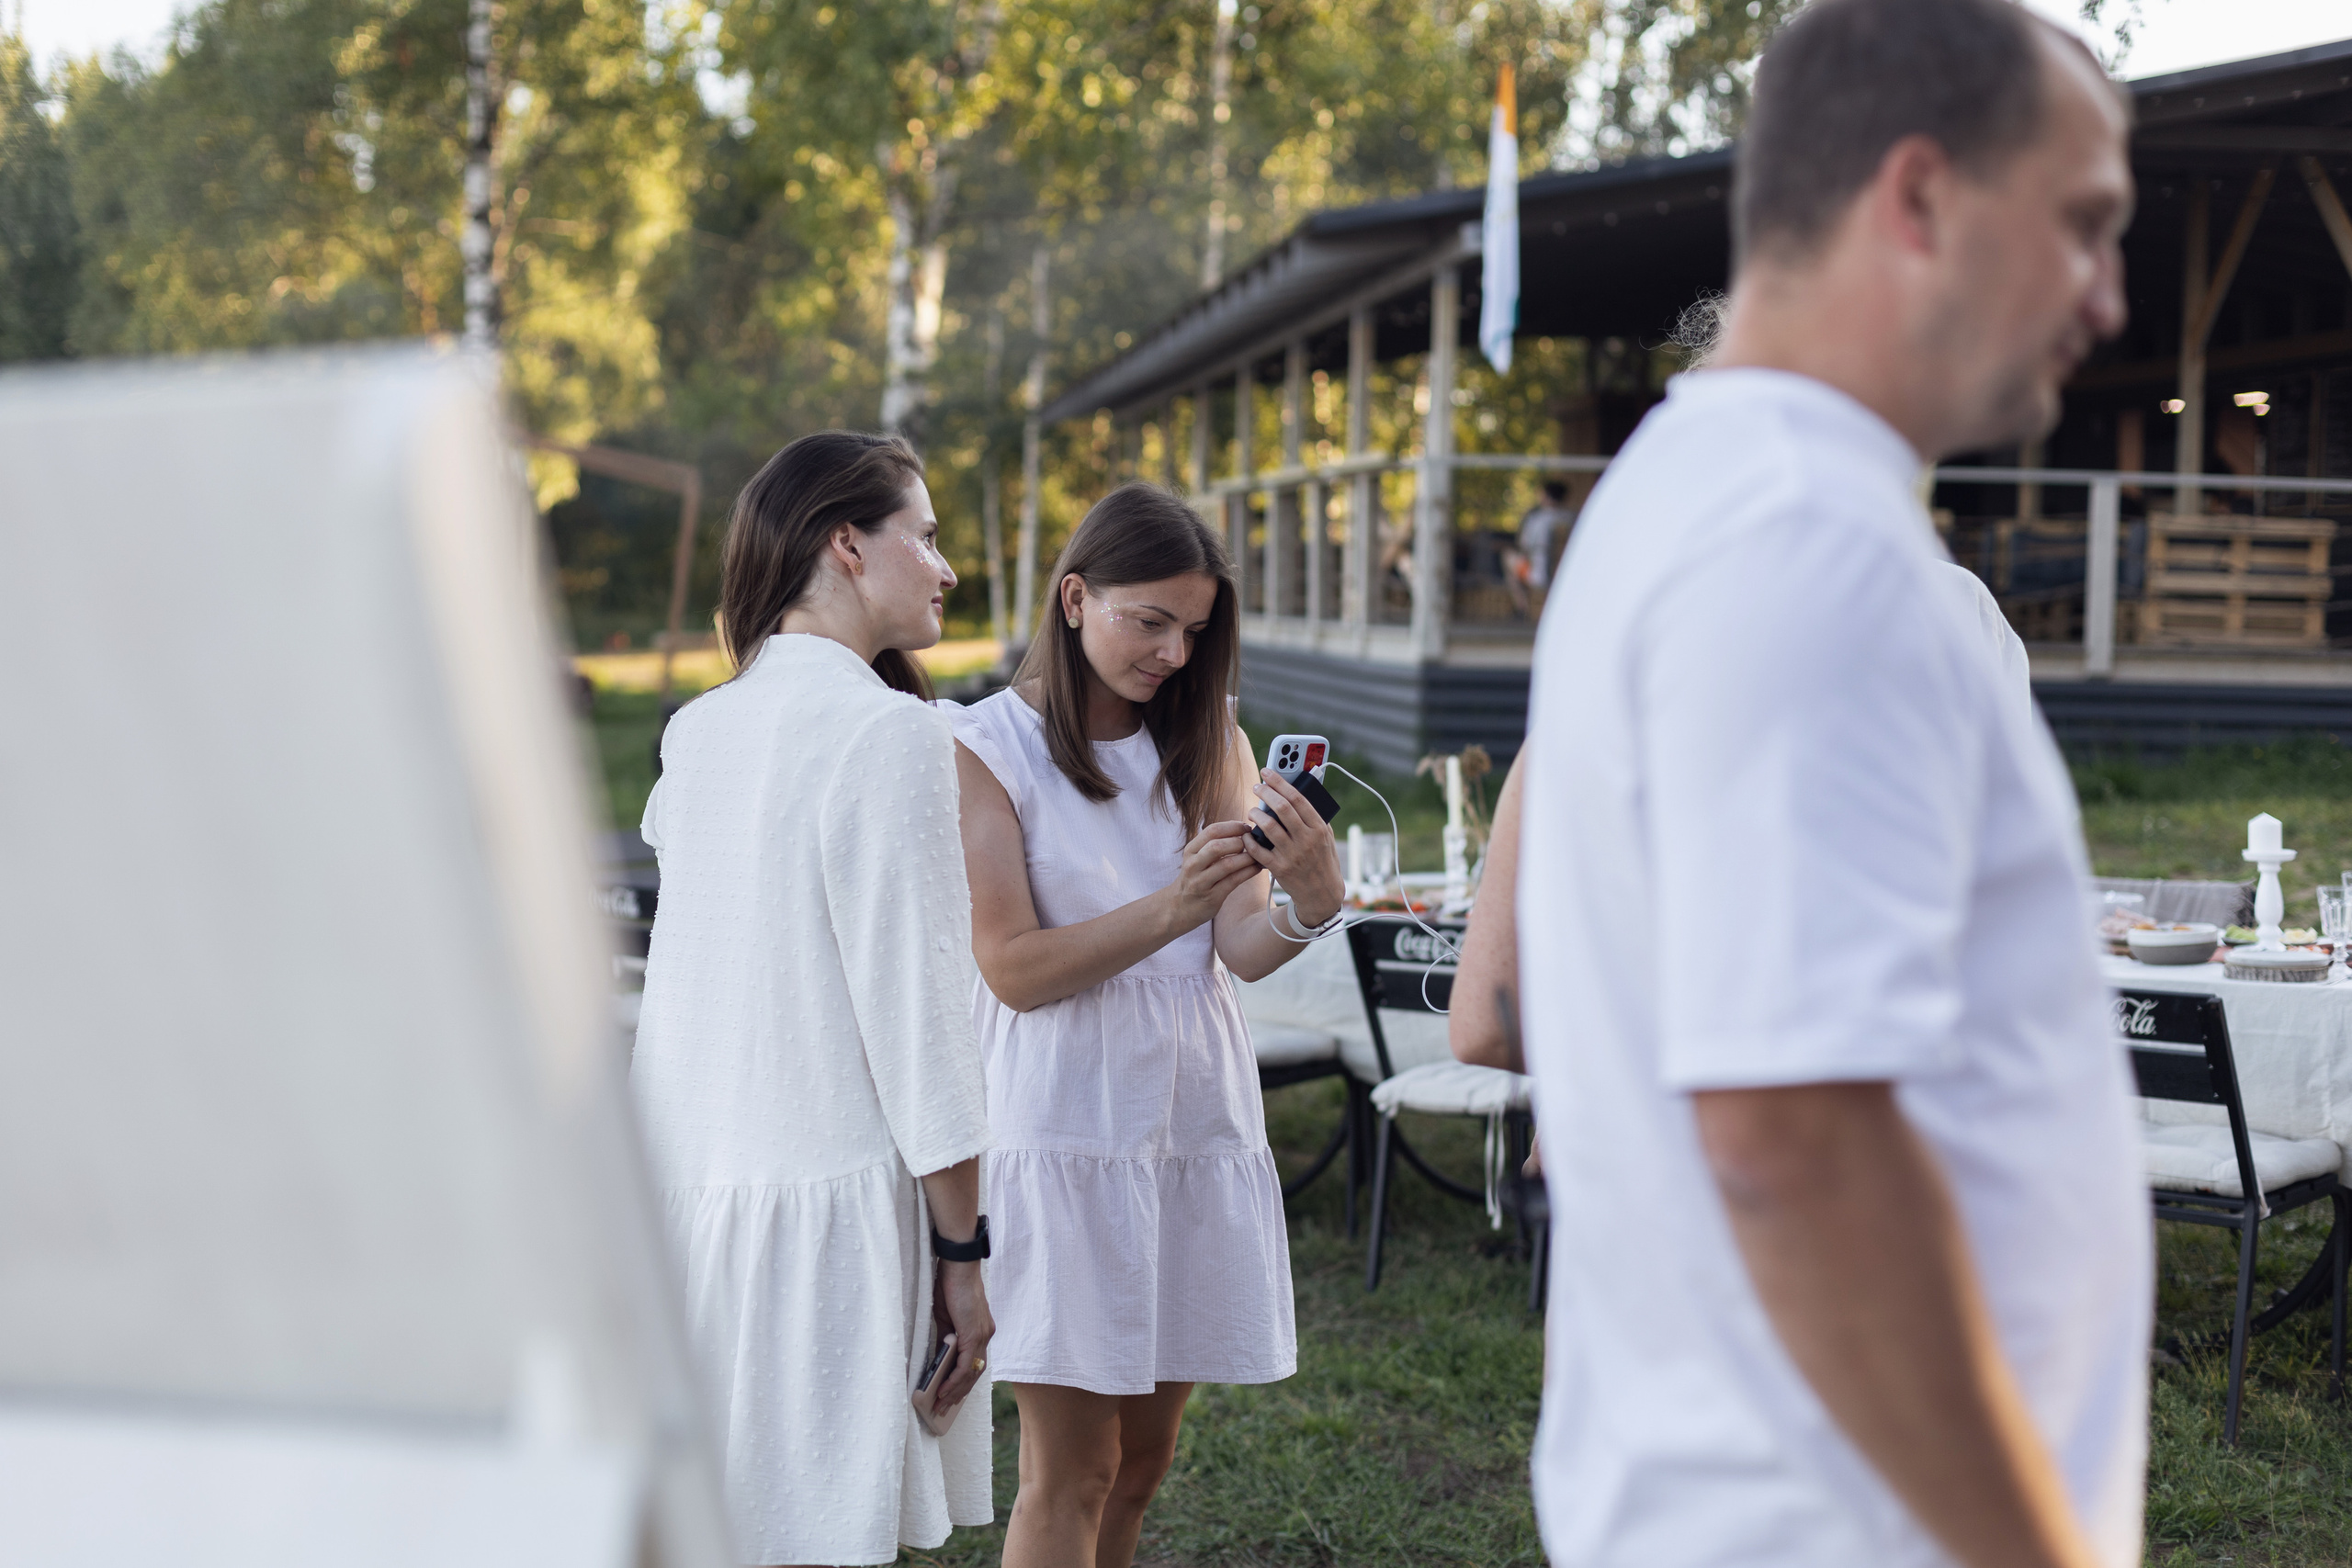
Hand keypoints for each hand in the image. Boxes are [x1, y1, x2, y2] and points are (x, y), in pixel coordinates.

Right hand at [928, 1258, 993, 1414]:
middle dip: (959, 1393)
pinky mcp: (973, 1333)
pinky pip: (965, 1363)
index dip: (963, 1382)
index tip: (951, 1396)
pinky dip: (955, 1378)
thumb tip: (939, 1357)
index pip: (974, 1363)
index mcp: (980, 1331)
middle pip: (974, 1372)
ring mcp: (982, 1335)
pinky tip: (944, 1389)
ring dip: (956, 1390)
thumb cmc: (950, 1286)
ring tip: (942, 1404)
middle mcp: (985, 1335)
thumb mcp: (945, 1317)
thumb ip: (945, 1337)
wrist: (957, 1265)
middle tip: (945, 1408)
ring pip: (971, 1372)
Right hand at [1166, 820, 1260, 930]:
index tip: (1247, 828)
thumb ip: (1214, 844)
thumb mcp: (1197, 857)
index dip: (1233, 827)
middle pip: (1217, 846)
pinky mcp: (1212, 897)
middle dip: (1240, 842)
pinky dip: (1248, 872)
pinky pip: (1233, 881)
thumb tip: (1242, 829)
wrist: (1181, 907)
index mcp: (1191, 850)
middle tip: (1253, 844)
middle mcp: (1193, 864)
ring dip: (1247, 858)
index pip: (1212, 831)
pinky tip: (1257, 868)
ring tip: (1258, 856)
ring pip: (1227, 864)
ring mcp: (1201, 882)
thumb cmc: (1196, 877)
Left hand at [1242, 768, 1344, 925]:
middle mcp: (1307, 840)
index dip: (1280, 781)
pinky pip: (1259, 850)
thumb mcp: (1325, 837)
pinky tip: (1247, 834)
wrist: (1323, 895)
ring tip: (1251, 811)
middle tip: (1257, 787)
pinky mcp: (1280, 869)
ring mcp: (1293, 855)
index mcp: (1319, 828)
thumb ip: (1313, 817)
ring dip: (1255, 814)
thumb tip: (1296, 793)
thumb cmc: (1323, 861)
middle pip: (1281, 808)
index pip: (1298, 798)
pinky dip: (1250, 840)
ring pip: (1268, 826)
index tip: (1268, 772)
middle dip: (1265, 792)